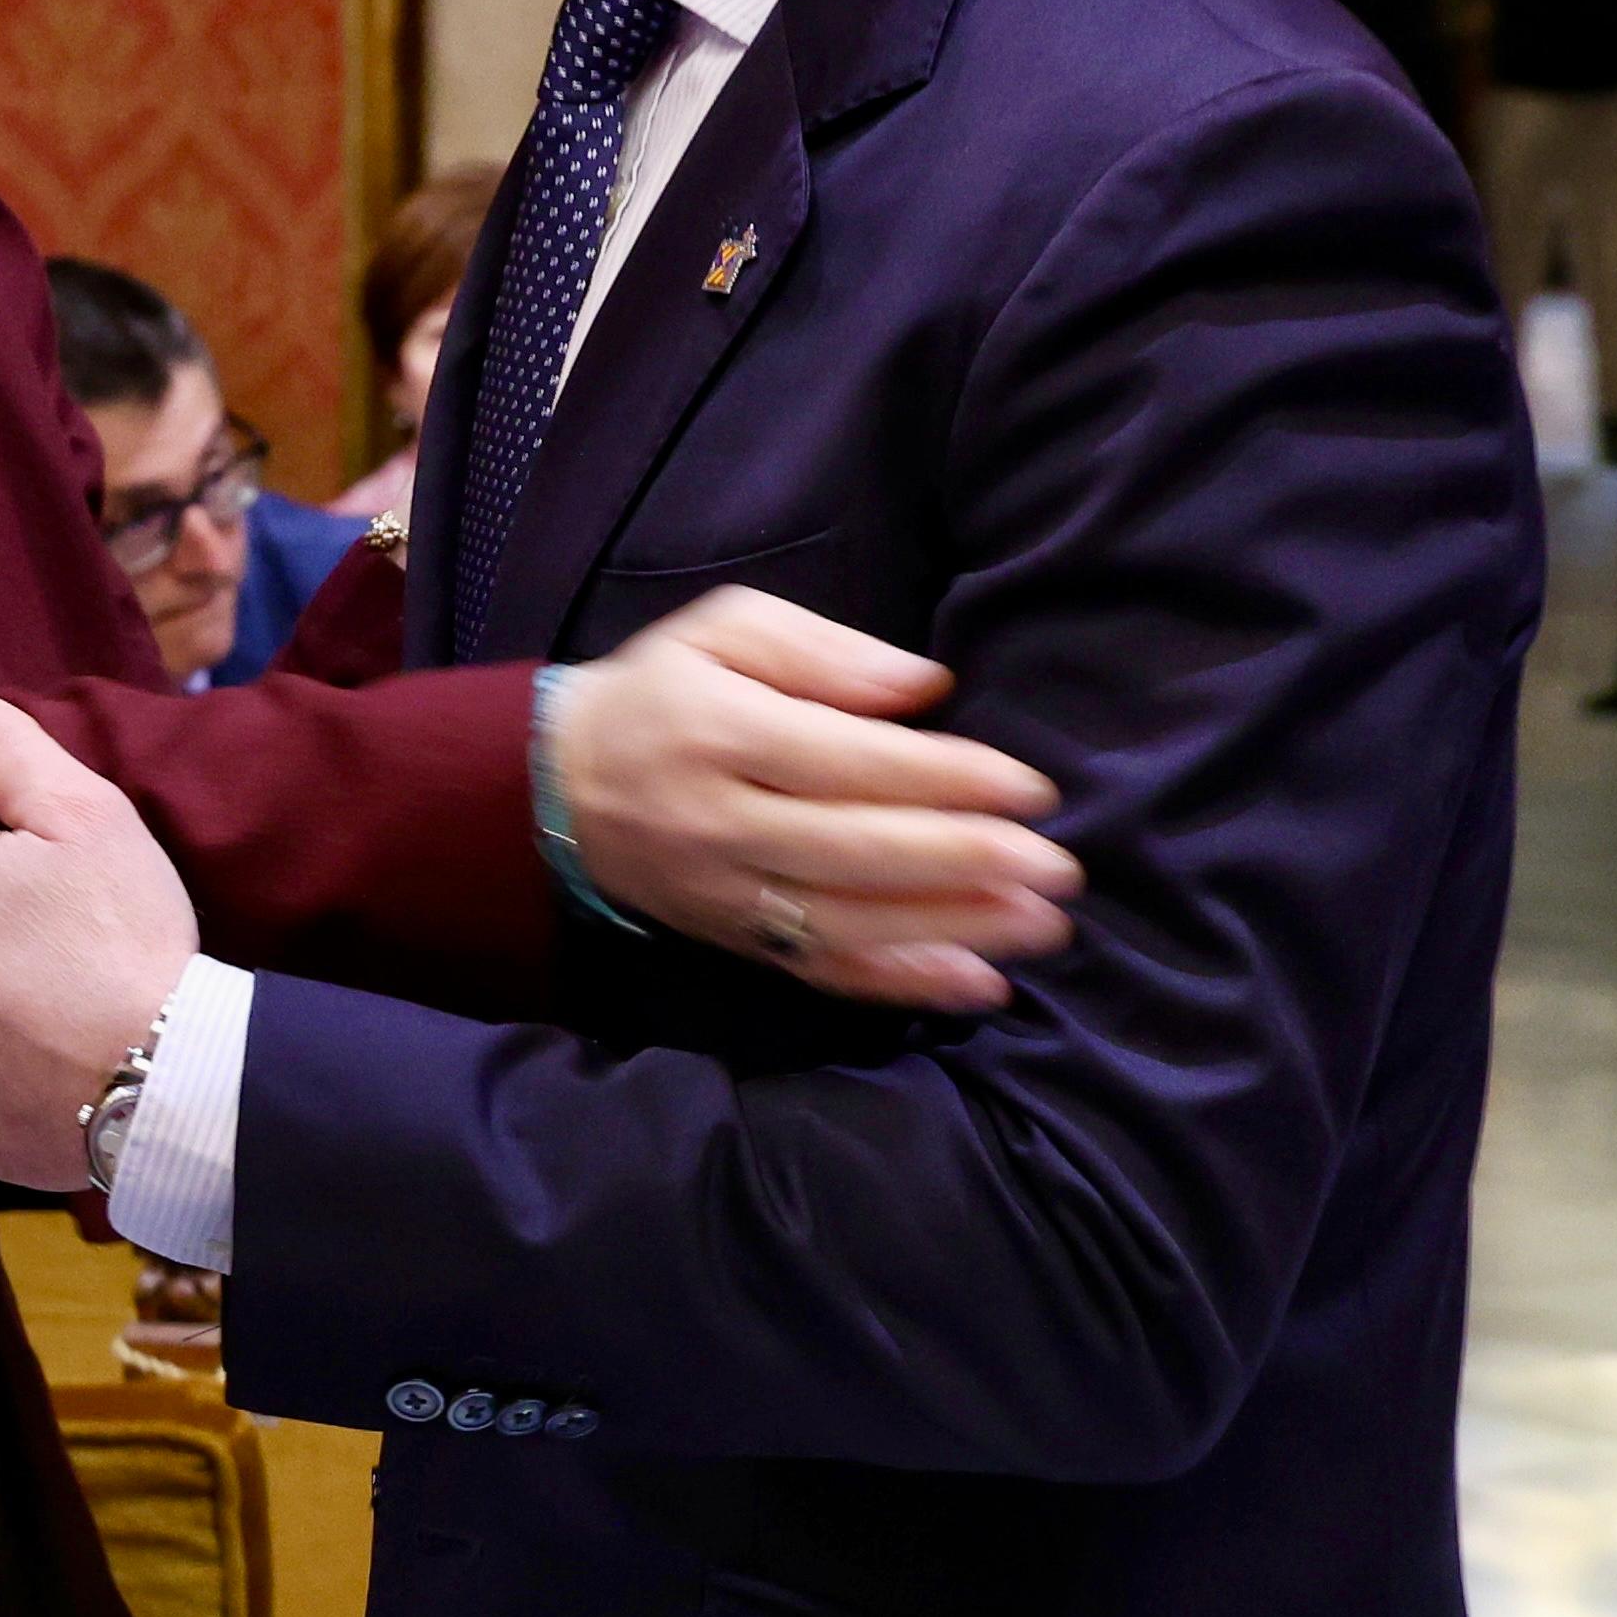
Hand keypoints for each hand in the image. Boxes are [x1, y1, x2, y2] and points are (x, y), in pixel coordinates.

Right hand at [539, 588, 1078, 1008]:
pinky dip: (902, 985)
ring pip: (847, 923)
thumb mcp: (723, 631)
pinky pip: (822, 973)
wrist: (558, 788)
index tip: (1030, 788)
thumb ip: (821, 651)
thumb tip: (923, 686)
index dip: (945, 778)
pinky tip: (977, 984)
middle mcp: (722, 823)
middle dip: (966, 861)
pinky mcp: (735, 942)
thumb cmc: (663, 693)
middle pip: (854, 851)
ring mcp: (727, 895)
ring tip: (1041, 924)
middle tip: (1058, 866)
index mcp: (721, 733)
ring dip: (954, 929)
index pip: (847, 763)